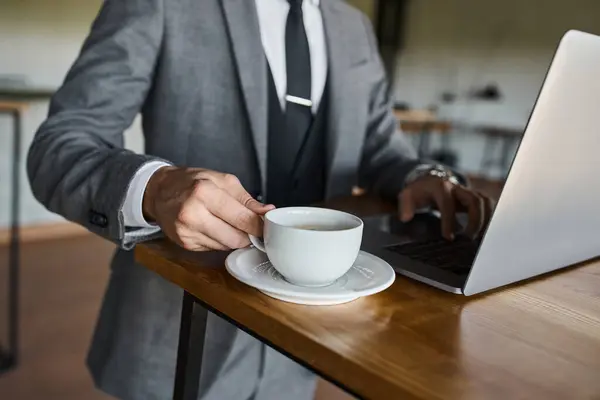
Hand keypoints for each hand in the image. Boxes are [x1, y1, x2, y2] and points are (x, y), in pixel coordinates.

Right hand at [142, 166, 273, 250]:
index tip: (266, 226)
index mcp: (204, 193)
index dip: (258, 226)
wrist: (159, 191)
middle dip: (247, 234)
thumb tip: (267, 212)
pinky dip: (219, 240)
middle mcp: (193, 214)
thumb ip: (246, 199)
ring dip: (233, 238)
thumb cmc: (191, 182)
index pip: (242, 219)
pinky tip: (213, 227)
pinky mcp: (184, 243)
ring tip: (228, 223)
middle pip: (235, 238)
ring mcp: (187, 231)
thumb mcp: (222, 180)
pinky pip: (213, 248)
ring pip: (226, 246)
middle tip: (250, 226)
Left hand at [398, 176, 494, 240]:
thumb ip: (405, 206)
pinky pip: (487, 205)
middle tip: (468, 240)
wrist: (429, 180)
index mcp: (439, 187)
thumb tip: (406, 217)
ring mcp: (467, 191)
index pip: (447, 203)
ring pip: (485, 201)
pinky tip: (485, 233)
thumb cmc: (418, 191)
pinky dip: (489, 217)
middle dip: (475, 221)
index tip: (449, 238)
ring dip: (486, 220)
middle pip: (475, 200)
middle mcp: (457, 187)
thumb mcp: (406, 195)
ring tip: (479, 238)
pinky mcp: (474, 196)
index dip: (449, 220)